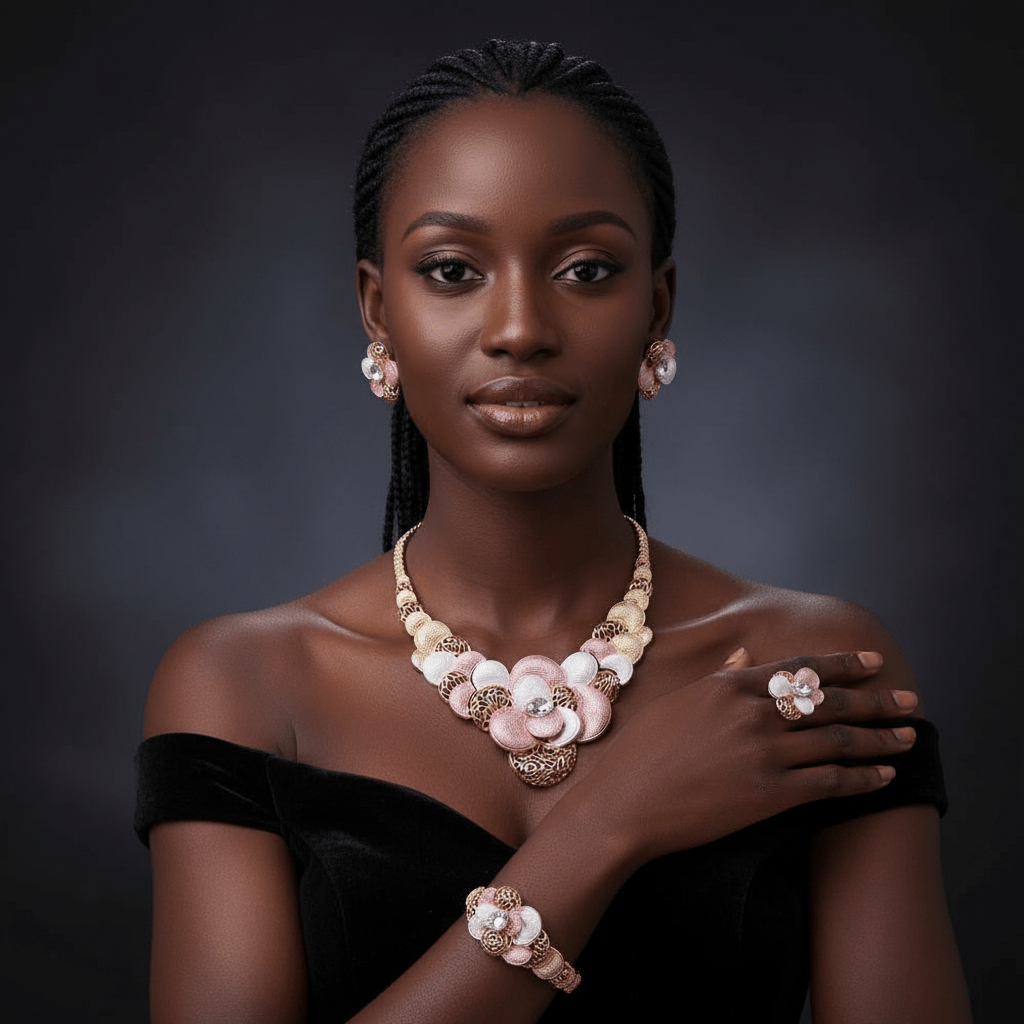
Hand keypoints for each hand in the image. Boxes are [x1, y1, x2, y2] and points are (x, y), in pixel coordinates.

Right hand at [581, 649, 918, 863]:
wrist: (624, 802)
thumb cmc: (642, 751)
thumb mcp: (680, 701)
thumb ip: (721, 676)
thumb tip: (749, 652)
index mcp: (730, 685)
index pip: (801, 668)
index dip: (844, 664)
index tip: (874, 661)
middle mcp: (754, 713)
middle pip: (830, 702)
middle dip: (876, 701)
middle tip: (910, 702)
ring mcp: (764, 753)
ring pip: (837, 741)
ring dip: (879, 739)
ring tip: (908, 738)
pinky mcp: (769, 794)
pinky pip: (829, 783)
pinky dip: (862, 779)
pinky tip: (884, 777)